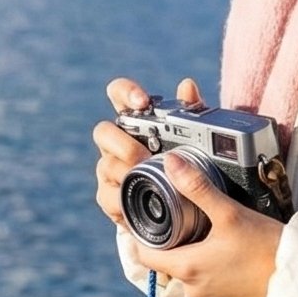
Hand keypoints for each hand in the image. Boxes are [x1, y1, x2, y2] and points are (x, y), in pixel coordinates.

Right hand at [93, 74, 202, 225]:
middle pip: (102, 131)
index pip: (119, 95)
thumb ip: (191, 112)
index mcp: (136, 122)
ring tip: (147, 180)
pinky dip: (122, 199)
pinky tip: (138, 199)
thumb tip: (187, 85)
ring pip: (105, 164)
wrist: (182, 211)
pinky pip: (107, 196)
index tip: (142, 101)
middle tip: (145, 156)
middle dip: (123, 143)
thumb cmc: (185, 166)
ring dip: (125, 172)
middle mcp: (117, 142)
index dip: (125, 92)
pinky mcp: (109, 197)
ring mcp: (110, 169)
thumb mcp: (195, 140)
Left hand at [150, 155, 283, 296]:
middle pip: (169, 262)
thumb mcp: (229, 212)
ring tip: (211, 236)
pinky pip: (210, 286)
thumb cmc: (266, 248)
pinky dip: (213, 272)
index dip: (142, 235)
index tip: (151, 218)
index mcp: (187, 268)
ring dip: (195, 258)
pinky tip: (229, 256)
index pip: (144, 254)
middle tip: (186, 219)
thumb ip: (197, 188)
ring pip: (190, 275)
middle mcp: (194, 290)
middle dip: (175, 242)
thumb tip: (171, 164)